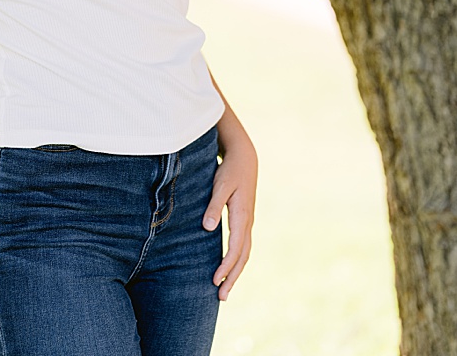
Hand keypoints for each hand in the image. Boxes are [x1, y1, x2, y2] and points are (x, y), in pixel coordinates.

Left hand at [202, 133, 256, 300]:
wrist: (244, 159)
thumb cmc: (229, 171)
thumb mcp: (220, 185)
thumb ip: (213, 206)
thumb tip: (208, 228)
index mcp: (242, 217)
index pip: (235, 250)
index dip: (225, 267)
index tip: (215, 281)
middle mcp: (248, 224)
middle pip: (242, 258)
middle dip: (232, 278)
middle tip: (222, 297)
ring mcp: (248, 223)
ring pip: (244, 254)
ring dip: (235, 273)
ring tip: (224, 290)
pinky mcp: (244, 221)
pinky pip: (243, 247)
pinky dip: (237, 262)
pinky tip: (228, 269)